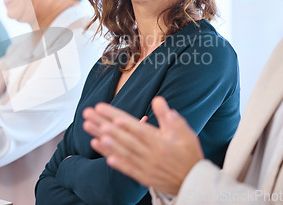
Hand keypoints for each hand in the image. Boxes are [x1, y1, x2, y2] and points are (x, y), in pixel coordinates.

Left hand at [82, 97, 203, 194]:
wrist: (194, 183)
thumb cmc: (189, 154)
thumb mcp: (185, 132)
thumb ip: (169, 117)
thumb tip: (157, 100)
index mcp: (159, 141)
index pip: (134, 126)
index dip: (117, 117)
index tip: (102, 108)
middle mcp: (150, 154)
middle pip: (123, 137)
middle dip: (103, 124)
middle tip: (88, 114)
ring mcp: (145, 166)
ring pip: (122, 151)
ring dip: (105, 142)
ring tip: (91, 131)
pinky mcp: (143, 177)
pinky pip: (127, 168)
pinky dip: (116, 161)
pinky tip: (104, 154)